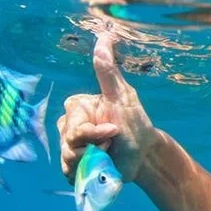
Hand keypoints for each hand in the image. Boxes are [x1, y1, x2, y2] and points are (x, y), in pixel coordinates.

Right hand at [57, 32, 156, 184]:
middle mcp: (69, 125)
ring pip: (67, 158)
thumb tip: (104, 36)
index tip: (113, 130)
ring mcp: (69, 146)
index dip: (91, 132)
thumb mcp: (123, 97)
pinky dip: (85, 173)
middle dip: (93, 147)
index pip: (72, 123)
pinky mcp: (73, 166)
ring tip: (107, 156)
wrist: (143, 157)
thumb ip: (108, 71)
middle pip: (68, 142)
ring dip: (91, 162)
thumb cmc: (135, 124)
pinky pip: (69, 172)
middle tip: (111, 144)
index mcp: (78, 107)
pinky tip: (99, 168)